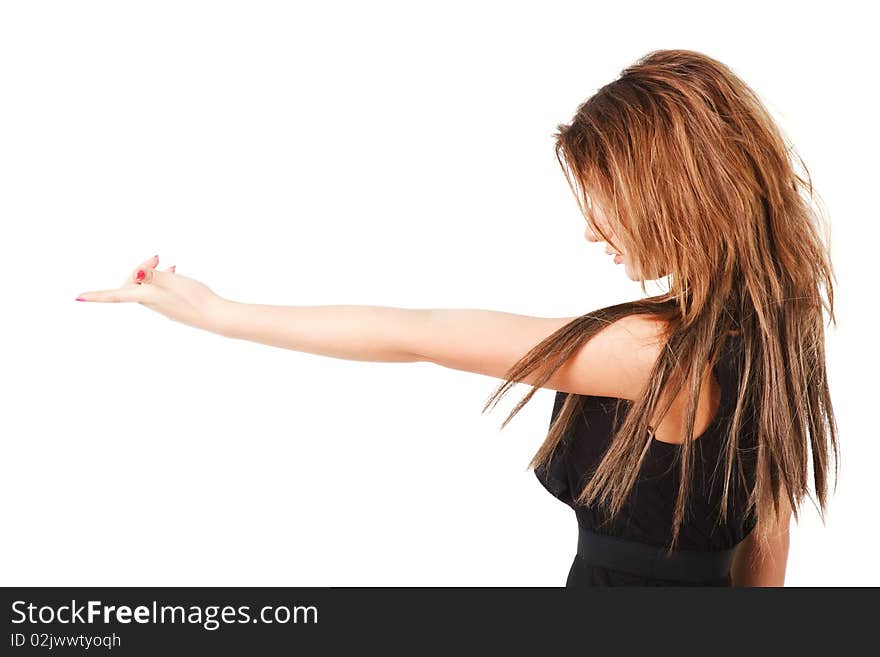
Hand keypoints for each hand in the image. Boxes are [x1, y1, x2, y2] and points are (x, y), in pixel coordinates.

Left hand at [75, 254, 228, 331]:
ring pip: (147, 286)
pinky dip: (163, 279)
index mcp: (146, 296)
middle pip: (132, 284)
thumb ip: (154, 275)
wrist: (215, 316)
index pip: (114, 295)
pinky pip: (159, 291)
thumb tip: (138, 272)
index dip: (96, 296)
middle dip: (140, 268)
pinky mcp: (172, 307)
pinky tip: (175, 272)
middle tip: (158, 257)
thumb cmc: (195, 298)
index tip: (78, 298)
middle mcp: (150, 303)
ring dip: (153, 273)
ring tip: (168, 264)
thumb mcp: (172, 281)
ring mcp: (161, 306)